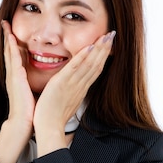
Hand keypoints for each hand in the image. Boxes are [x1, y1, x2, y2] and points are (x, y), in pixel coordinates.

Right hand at [1, 20, 34, 138]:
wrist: (23, 123)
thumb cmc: (30, 112)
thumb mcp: (32, 94)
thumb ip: (34, 85)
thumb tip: (43, 80)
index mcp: (18, 78)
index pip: (16, 57)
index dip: (14, 44)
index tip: (13, 32)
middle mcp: (13, 75)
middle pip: (9, 51)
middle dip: (7, 36)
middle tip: (5, 22)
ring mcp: (13, 76)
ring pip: (9, 52)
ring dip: (7, 37)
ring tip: (5, 24)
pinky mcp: (16, 78)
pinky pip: (13, 59)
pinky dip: (11, 47)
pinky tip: (11, 37)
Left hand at [33, 31, 115, 152]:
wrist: (50, 127)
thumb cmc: (54, 117)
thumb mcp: (67, 102)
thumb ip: (71, 92)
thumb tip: (73, 87)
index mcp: (81, 90)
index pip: (95, 71)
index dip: (102, 57)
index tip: (108, 45)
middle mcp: (80, 86)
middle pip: (96, 65)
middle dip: (105, 49)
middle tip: (112, 35)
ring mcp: (72, 85)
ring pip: (89, 65)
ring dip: (98, 49)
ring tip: (106, 36)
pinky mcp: (61, 84)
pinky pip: (74, 68)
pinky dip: (82, 57)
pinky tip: (89, 47)